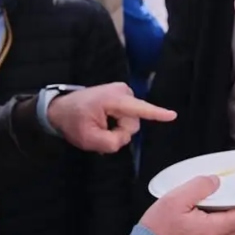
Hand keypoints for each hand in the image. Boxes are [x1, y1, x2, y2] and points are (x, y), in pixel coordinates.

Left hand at [47, 83, 175, 153]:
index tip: (172, 115)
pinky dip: (117, 123)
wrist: (61, 108)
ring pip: (131, 122)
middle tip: (98, 132)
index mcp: (113, 99)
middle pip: (133, 123)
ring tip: (99, 125)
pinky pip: (128, 116)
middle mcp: (122, 92)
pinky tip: (104, 122)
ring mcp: (123, 92)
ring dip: (117, 128)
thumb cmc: (72, 120)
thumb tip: (124, 139)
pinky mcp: (123, 95)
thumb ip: (110, 143)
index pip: (138, 109)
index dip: (157, 114)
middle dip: (119, 132)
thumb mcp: (87, 138)